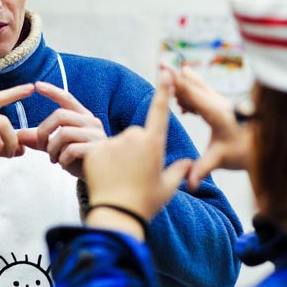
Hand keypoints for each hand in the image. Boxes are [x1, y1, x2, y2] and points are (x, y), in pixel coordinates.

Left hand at [16, 81, 106, 178]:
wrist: (101, 178)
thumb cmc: (80, 160)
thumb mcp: (58, 147)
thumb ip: (41, 140)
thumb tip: (19, 135)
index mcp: (84, 117)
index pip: (67, 99)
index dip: (52, 91)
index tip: (37, 85)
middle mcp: (91, 122)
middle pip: (60, 115)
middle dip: (44, 131)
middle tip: (42, 146)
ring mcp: (96, 135)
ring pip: (64, 133)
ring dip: (52, 149)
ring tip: (54, 159)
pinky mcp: (96, 150)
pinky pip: (71, 149)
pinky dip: (62, 158)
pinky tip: (64, 164)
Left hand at [83, 72, 191, 220]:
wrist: (117, 215)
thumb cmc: (145, 203)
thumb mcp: (168, 187)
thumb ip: (180, 171)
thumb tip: (191, 164)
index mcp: (154, 142)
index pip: (160, 110)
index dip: (163, 89)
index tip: (166, 70)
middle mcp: (134, 137)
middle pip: (136, 134)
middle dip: (134, 149)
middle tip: (134, 174)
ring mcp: (114, 142)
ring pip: (115, 142)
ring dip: (116, 155)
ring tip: (117, 178)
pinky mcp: (95, 149)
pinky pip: (97, 148)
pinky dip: (98, 159)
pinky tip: (102, 176)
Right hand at [167, 65, 251, 190]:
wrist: (269, 146)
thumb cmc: (245, 151)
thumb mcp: (221, 159)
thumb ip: (203, 168)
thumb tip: (190, 184)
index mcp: (216, 112)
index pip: (192, 93)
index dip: (176, 81)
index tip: (165, 68)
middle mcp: (219, 103)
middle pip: (194, 85)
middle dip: (177, 75)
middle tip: (162, 61)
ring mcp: (221, 103)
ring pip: (199, 88)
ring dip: (184, 85)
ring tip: (169, 80)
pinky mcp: (223, 107)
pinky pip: (203, 96)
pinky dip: (191, 94)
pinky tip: (182, 105)